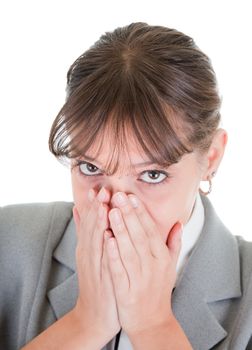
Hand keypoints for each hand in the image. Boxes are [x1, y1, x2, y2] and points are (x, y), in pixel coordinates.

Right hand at [72, 188, 120, 340]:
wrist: (94, 315)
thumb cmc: (97, 281)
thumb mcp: (89, 254)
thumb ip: (85, 233)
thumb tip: (79, 210)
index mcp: (88, 247)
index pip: (90, 221)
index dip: (94, 204)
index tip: (100, 187)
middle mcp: (88, 254)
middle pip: (91, 227)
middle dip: (97, 207)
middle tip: (102, 189)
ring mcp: (94, 267)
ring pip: (95, 241)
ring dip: (99, 223)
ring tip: (103, 206)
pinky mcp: (101, 279)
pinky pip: (103, 261)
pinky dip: (104, 248)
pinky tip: (108, 236)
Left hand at [105, 191, 182, 335]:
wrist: (152, 323)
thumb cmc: (159, 290)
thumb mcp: (171, 267)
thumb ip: (174, 243)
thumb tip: (178, 223)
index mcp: (162, 258)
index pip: (151, 231)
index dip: (141, 213)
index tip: (131, 197)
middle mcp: (152, 266)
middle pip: (139, 236)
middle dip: (128, 214)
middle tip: (118, 195)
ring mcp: (139, 279)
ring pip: (129, 250)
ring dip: (120, 230)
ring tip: (111, 211)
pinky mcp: (126, 291)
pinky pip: (119, 270)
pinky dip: (114, 255)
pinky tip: (107, 239)